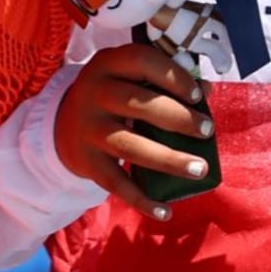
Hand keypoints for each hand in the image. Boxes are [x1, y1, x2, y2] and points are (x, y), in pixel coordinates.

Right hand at [54, 43, 214, 221]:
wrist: (63, 125)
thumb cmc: (113, 96)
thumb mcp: (129, 78)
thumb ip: (166, 81)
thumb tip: (207, 91)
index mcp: (107, 64)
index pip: (141, 61)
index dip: (173, 76)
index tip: (197, 94)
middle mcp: (93, 93)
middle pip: (139, 105)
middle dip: (179, 118)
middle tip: (206, 131)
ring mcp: (88, 129)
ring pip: (131, 146)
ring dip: (169, 159)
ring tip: (199, 169)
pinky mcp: (86, 161)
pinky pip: (116, 183)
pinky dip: (141, 199)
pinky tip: (165, 211)